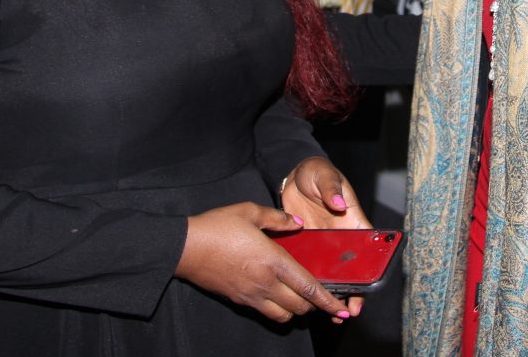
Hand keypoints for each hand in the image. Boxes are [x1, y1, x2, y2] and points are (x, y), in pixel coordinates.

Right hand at [174, 202, 351, 323]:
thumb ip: (277, 218)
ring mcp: (252, 295)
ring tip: (299, 296)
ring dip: (296, 309)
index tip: (341, 308)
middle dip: (315, 304)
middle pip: (300, 306)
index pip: (308, 287)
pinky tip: (276, 296)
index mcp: (273, 260)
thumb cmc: (217, 227)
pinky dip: (278, 310)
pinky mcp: (240, 301)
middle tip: (320, 295)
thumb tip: (297, 223)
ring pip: (285, 315)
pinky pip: (267, 313)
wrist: (186, 248)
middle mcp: (265, 283)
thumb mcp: (249, 211)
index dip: (328, 300)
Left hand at [280, 156, 372, 316]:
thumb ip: (331, 187)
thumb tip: (338, 202)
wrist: (293, 174)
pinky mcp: (307, 246)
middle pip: (351, 268)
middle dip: (352, 290)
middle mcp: (341, 237)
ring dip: (331, 290)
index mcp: (353, 220)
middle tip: (347, 310)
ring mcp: (324, 244)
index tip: (369, 287)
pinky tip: (306, 295)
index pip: (368, 249)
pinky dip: (310, 281)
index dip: (371, 270)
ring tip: (329, 312)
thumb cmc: (316, 171)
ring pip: (331, 272)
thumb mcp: (324, 174)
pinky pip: (310, 266)